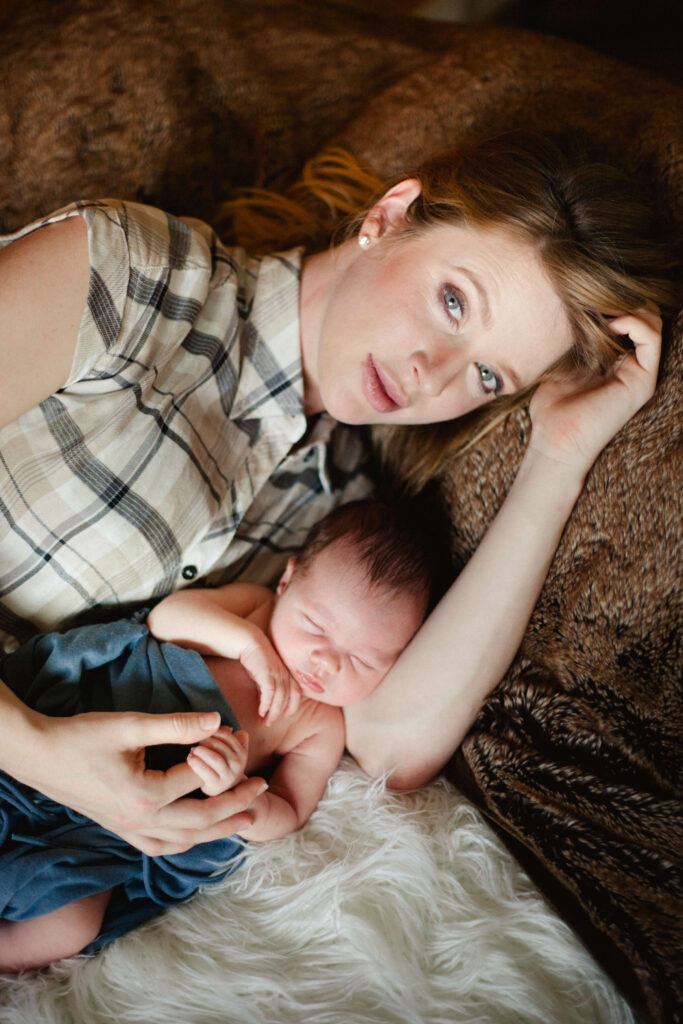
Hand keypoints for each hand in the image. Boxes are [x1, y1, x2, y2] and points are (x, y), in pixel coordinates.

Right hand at [25, 709, 266, 855]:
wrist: (39, 756)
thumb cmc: (81, 736)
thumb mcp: (131, 725)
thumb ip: (177, 725)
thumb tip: (217, 721)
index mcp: (145, 796)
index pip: (198, 780)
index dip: (223, 757)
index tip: (239, 738)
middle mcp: (140, 822)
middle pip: (200, 821)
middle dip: (235, 806)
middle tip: (261, 788)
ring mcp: (129, 831)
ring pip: (183, 841)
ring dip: (216, 831)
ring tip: (243, 819)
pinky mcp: (121, 830)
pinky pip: (161, 846)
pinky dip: (186, 842)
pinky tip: (197, 832)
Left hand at [187, 728, 251, 796]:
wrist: (216, 791)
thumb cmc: (218, 764)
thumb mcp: (225, 749)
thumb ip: (228, 737)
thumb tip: (235, 730)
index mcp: (241, 750)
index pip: (228, 734)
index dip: (213, 732)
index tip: (202, 733)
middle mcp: (240, 763)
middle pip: (221, 745)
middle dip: (206, 741)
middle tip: (195, 742)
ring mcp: (230, 775)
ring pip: (215, 757)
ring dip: (201, 751)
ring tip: (192, 750)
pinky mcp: (217, 786)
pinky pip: (206, 770)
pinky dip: (196, 762)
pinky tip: (190, 758)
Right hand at [240, 637, 300, 723]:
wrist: (248, 642)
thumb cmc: (256, 659)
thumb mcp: (266, 674)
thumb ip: (269, 686)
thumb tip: (267, 703)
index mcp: (287, 673)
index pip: (297, 692)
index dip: (293, 705)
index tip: (285, 715)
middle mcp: (285, 673)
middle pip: (288, 698)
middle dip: (280, 712)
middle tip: (270, 722)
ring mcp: (277, 673)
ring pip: (280, 698)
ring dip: (273, 711)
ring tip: (265, 720)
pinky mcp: (267, 673)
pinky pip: (270, 693)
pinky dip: (266, 704)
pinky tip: (261, 711)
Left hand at [529, 306, 661, 472]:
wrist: (554, 441)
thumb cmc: (552, 408)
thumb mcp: (561, 362)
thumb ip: (573, 337)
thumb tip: (571, 303)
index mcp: (617, 359)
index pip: (629, 315)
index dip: (613, 299)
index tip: (587, 293)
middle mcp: (634, 364)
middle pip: (646, 314)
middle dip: (623, 298)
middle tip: (597, 296)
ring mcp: (641, 373)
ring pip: (653, 321)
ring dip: (629, 307)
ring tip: (603, 310)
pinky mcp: (643, 381)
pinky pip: (651, 339)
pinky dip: (634, 322)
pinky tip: (610, 324)